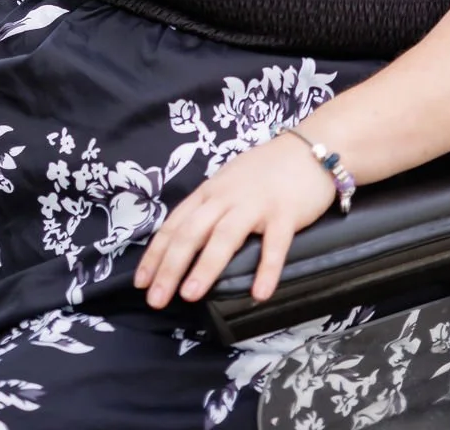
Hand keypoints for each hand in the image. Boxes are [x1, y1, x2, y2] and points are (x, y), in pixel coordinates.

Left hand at [134, 131, 334, 307]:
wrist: (309, 149)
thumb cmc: (267, 171)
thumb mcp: (229, 183)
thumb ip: (210, 207)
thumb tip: (186, 241)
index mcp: (210, 191)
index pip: (175, 224)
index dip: (156, 254)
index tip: (140, 282)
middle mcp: (227, 196)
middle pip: (192, 231)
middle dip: (170, 266)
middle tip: (155, 299)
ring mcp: (256, 204)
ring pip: (224, 236)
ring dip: (205, 266)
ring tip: (191, 294)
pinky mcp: (285, 213)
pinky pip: (275, 244)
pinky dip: (266, 269)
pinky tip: (259, 293)